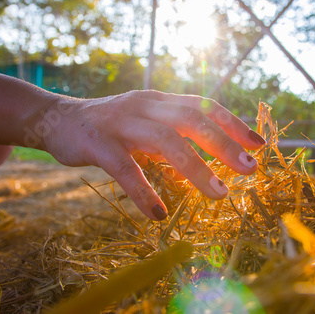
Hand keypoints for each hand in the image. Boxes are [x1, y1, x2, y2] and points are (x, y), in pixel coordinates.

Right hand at [40, 90, 265, 220]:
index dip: (233, 124)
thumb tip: (207, 156)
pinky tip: (157, 214)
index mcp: (160, 101)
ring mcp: (121, 122)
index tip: (258, 145)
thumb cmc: (110, 126)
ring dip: (196, 169)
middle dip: (225, 144)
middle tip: (250, 169)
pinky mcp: (98, 143)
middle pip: (192, 120)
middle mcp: (145, 106)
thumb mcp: (146, 122)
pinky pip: (125, 169)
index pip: (203, 106)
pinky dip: (143, 192)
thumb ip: (173, 133)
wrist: (56, 119)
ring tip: (219, 195)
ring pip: (166, 142)